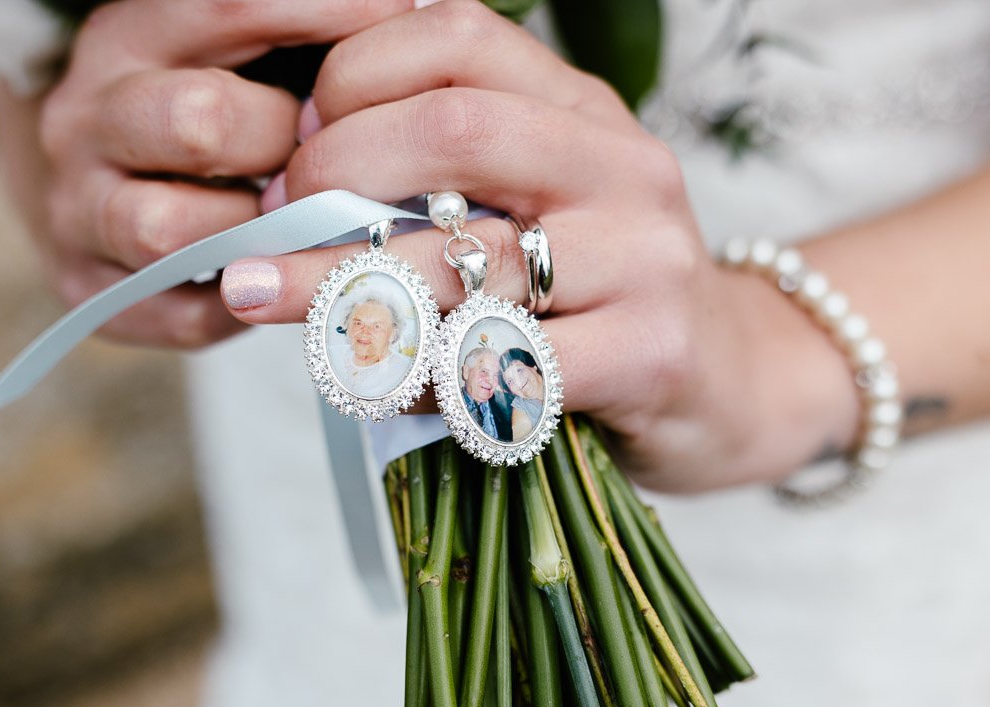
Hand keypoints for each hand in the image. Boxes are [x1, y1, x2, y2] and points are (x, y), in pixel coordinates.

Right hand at [33, 0, 413, 346]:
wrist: (99, 189)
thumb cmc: (206, 114)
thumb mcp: (235, 55)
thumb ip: (296, 39)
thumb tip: (399, 16)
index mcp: (129, 38)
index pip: (225, 6)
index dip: (320, 13)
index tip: (393, 18)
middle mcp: (85, 118)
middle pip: (197, 122)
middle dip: (280, 141)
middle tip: (322, 151)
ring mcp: (78, 209)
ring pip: (170, 229)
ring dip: (254, 232)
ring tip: (293, 219)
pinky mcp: (90, 289)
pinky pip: (183, 312)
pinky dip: (246, 299)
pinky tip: (274, 276)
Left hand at [220, 0, 860, 490]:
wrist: (730, 381)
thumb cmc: (602, 295)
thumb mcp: (542, 205)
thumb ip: (451, 178)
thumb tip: (301, 171)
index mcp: (585, 112)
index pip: (457, 37)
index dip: (352, 75)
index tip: (296, 139)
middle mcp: (622, 166)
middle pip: (456, 128)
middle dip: (336, 170)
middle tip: (274, 221)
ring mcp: (646, 258)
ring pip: (468, 259)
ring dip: (338, 281)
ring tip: (260, 293)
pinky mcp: (652, 354)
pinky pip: (500, 363)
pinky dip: (415, 376)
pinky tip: (371, 384)